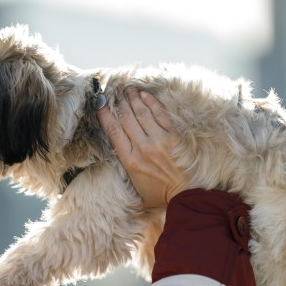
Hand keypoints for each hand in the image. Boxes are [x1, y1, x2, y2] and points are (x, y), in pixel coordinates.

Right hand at [97, 87, 189, 207]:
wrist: (185, 195)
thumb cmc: (159, 194)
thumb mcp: (135, 185)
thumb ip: (125, 168)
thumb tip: (116, 151)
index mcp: (130, 161)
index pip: (113, 131)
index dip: (105, 114)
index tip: (100, 103)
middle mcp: (142, 148)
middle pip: (126, 118)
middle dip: (119, 102)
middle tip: (115, 91)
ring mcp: (159, 140)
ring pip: (141, 112)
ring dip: (133, 98)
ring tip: (128, 89)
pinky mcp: (173, 136)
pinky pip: (160, 114)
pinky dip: (151, 102)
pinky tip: (145, 95)